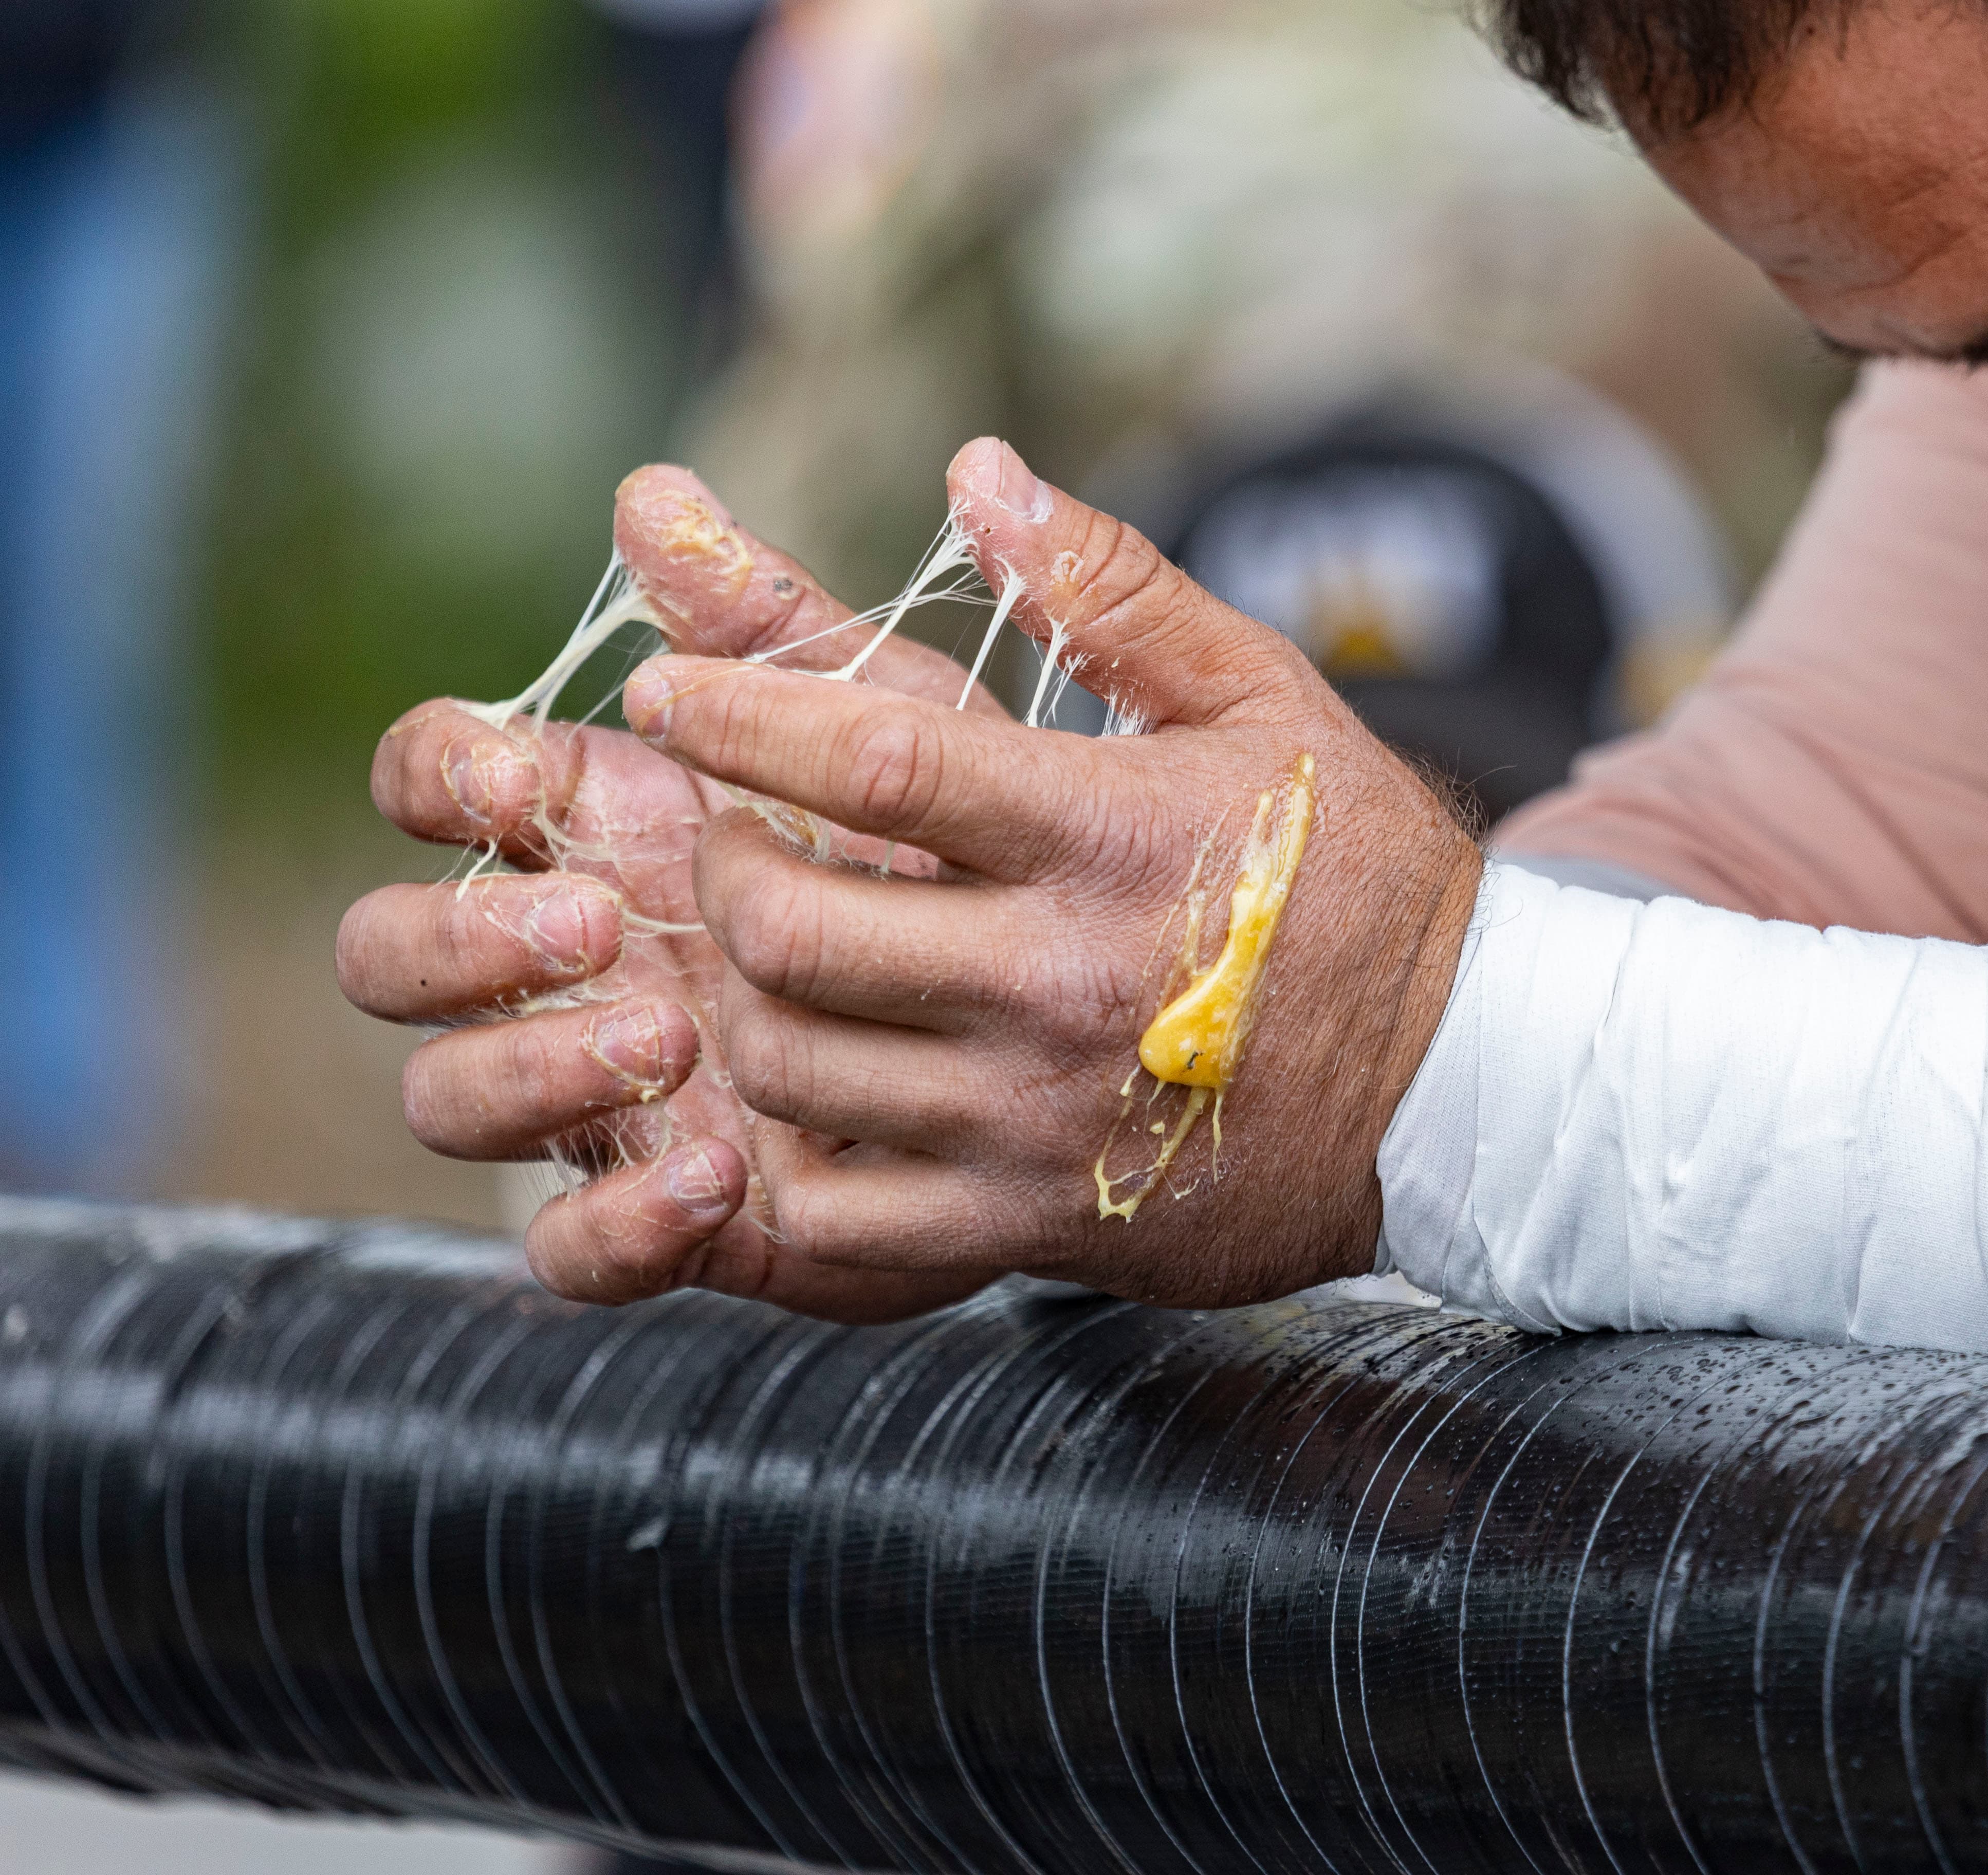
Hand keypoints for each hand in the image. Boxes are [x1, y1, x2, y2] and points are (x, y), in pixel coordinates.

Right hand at [337, 467, 1015, 1320]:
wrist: (1107, 1020)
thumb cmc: (992, 849)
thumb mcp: (907, 729)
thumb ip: (780, 629)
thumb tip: (656, 493)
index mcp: (601, 822)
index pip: (434, 781)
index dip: (440, 774)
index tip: (517, 776)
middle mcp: (571, 957)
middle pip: (389, 950)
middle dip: (459, 937)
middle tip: (600, 918)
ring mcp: (602, 1087)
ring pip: (445, 1097)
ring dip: (526, 1066)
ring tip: (670, 1030)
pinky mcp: (670, 1212)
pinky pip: (566, 1249)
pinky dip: (610, 1220)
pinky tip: (712, 1173)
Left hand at [622, 440, 1482, 1307]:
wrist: (1461, 1087)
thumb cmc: (1358, 873)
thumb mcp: (1264, 697)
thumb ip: (1112, 588)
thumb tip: (975, 468)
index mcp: (1109, 835)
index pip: (875, 758)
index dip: (741, 711)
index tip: (670, 687)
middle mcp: (1061, 981)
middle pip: (795, 928)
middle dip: (721, 864)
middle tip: (729, 830)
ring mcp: (1037, 1116)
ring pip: (794, 1066)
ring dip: (736, 998)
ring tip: (761, 949)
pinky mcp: (1032, 1224)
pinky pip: (839, 1218)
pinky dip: (783, 1157)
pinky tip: (804, 1095)